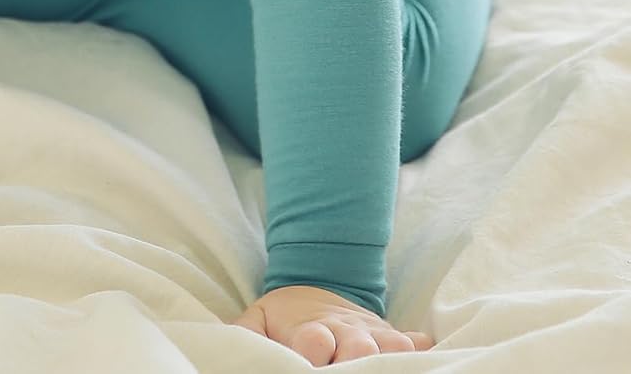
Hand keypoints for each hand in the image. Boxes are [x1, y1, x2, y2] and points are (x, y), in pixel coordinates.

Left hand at [232, 284, 434, 364]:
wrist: (315, 287)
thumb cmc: (284, 318)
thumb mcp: (258, 320)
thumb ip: (244, 335)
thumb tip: (227, 348)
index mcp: (309, 327)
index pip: (313, 340)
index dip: (312, 353)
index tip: (308, 363)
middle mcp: (343, 330)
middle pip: (359, 347)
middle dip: (355, 362)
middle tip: (345, 370)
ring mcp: (371, 333)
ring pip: (391, 347)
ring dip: (389, 361)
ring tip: (383, 372)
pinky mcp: (392, 337)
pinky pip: (417, 343)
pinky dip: (423, 353)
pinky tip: (427, 362)